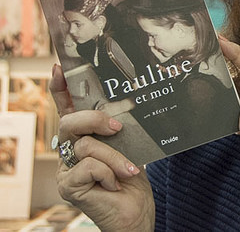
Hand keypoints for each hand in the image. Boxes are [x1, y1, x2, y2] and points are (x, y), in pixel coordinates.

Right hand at [49, 65, 154, 230]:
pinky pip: (88, 167)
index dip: (61, 88)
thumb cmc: (132, 180)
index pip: (67, 109)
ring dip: (115, 157)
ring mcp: (66, 170)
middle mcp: (69, 152)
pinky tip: (116, 184)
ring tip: (130, 170)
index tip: (61, 67)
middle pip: (70, 123)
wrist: (136, 214)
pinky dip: (109, 172)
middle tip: (117, 128)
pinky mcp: (68, 187)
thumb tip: (128, 106)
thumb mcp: (129, 147)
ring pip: (86, 147)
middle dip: (94, 120)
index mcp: (83, 138)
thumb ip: (121, 130)